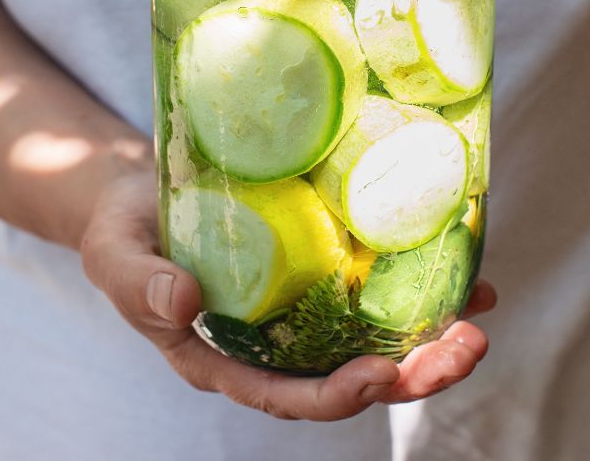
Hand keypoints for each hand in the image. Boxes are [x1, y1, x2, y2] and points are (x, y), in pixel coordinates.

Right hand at [81, 170, 495, 420]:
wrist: (138, 194)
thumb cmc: (121, 232)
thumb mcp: (112, 255)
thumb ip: (137, 283)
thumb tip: (184, 303)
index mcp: (224, 359)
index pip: (288, 395)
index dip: (338, 394)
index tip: (382, 375)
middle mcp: (273, 346)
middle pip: (349, 375)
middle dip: (412, 373)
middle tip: (465, 348)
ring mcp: (301, 310)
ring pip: (373, 339)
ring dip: (429, 337)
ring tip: (477, 318)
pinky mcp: (318, 270)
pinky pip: (375, 290)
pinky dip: (422, 286)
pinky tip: (466, 273)